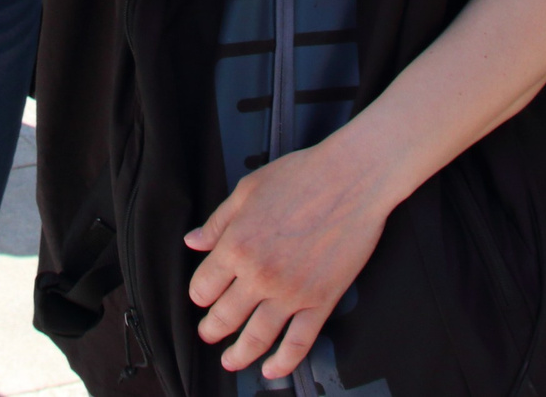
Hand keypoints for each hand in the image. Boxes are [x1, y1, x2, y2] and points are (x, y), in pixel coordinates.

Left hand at [186, 141, 394, 379]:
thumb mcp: (248, 190)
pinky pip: (298, 343)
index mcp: (236, 245)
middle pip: (224, 317)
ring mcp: (291, 292)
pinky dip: (283, 362)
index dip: (200, 294)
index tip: (203, 297)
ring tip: (231, 361)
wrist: (352, 179)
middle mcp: (259, 275)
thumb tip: (194, 241)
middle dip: (211, 330)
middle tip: (209, 334)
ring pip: (256, 338)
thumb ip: (218, 221)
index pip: (203, 287)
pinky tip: (272, 369)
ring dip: (238, 355)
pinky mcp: (321, 301)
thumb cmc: (302, 176)